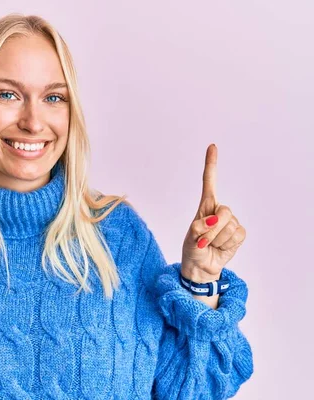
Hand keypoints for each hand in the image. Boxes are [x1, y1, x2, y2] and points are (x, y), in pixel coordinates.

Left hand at [181, 144, 246, 281]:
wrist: (201, 267)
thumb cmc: (192, 249)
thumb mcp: (190, 239)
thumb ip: (198, 229)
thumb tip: (211, 221)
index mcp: (205, 207)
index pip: (209, 182)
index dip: (211, 165)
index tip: (212, 146)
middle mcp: (219, 211)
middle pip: (225, 211)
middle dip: (213, 229)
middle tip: (203, 240)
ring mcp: (231, 222)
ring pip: (230, 227)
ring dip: (217, 240)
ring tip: (210, 245)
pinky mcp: (239, 234)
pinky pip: (237, 236)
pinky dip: (226, 245)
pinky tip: (220, 248)